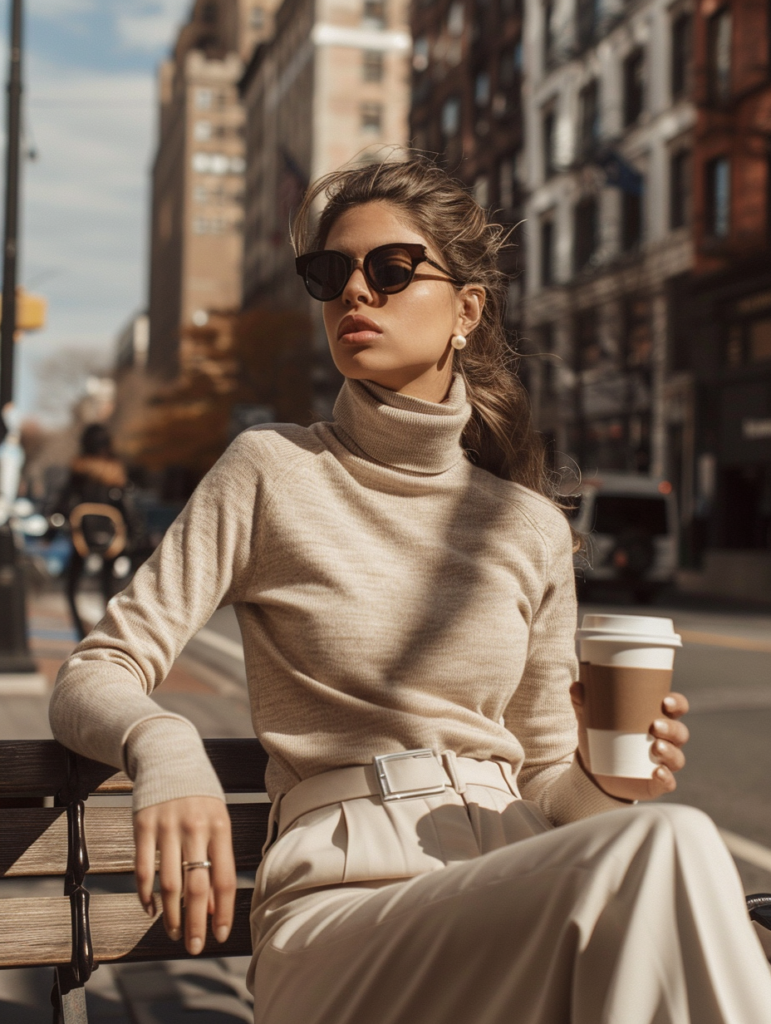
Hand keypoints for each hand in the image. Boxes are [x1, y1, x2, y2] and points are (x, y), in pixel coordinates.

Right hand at [134, 796, 235, 954]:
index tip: (220, 936)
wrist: (168, 754)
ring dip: (171, 915)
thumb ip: (216, 859)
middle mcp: (195, 828)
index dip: (223, 911)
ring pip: (169, 883)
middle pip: (196, 887)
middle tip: (193, 947)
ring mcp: (167, 827)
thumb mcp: (216, 820)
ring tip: (173, 932)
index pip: (224, 878)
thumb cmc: (199, 795)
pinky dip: (146, 895)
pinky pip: (143, 869)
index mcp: (220, 826)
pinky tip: (151, 910)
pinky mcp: (143, 825)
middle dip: (196, 923)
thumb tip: (214, 907)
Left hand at [569, 682, 689, 801]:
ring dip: (670, 751)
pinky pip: (669, 782)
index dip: (676, 703)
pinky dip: (666, 778)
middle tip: (655, 725)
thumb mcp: (592, 720)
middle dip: (671, 728)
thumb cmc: (602, 737)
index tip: (665, 701)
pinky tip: (658, 773)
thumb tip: (576, 686)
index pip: (676, 707)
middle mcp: (665, 740)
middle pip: (679, 732)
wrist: (595, 772)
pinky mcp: (657, 782)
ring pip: (677, 757)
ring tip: (655, 747)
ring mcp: (663, 762)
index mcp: (656, 717)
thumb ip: (584, 703)